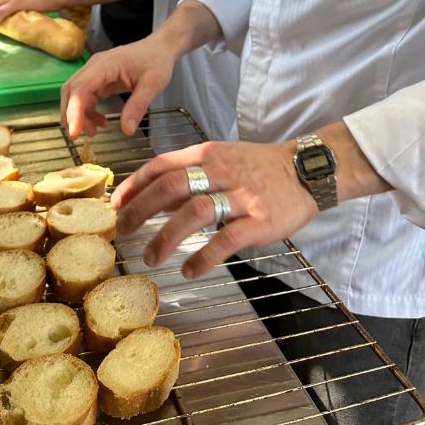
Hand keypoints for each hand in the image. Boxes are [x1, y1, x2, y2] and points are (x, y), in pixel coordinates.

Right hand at [59, 35, 181, 139]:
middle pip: (71, 91)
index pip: (81, 88)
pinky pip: (86, 96)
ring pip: (76, 94)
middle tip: (79, 136)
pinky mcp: (99, 78)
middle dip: (71, 115)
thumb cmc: (157, 61)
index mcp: (106, 65)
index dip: (74, 111)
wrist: (160, 47)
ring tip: (94, 131)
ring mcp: (95, 72)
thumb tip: (127, 130)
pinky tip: (101, 122)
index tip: (75, 131)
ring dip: (79, 114)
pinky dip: (88, 111)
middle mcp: (95, 66)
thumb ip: (138, 107)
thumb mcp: (153, 84)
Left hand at [112, 141, 320, 278]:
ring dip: (166, 237)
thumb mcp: (222, 160)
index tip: (117, 204)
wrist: (307, 171)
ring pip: (194, 213)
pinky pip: (226, 240)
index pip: (162, 165)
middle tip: (124, 231)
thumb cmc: (258, 168)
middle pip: (171, 186)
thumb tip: (149, 196)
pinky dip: (203, 257)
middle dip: (140, 209)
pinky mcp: (259, 221)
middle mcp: (221, 171)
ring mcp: (241, 196)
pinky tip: (189, 270)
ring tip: (151, 257)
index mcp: (208, 154)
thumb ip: (188, 177)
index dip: (135, 185)